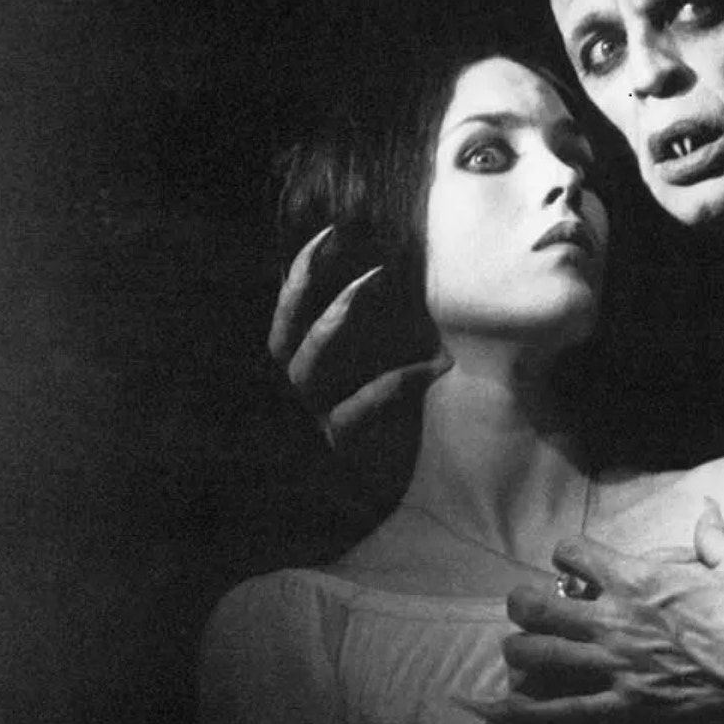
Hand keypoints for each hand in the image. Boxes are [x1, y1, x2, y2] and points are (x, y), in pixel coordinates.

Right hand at [267, 225, 450, 454]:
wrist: (403, 492)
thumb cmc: (401, 418)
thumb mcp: (392, 363)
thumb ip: (385, 326)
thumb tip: (404, 266)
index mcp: (306, 367)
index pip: (289, 312)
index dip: (303, 271)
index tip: (331, 231)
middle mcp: (302, 392)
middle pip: (284, 334)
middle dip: (308, 285)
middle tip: (347, 248)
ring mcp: (316, 419)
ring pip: (307, 365)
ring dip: (339, 317)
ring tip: (379, 280)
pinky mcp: (344, 449)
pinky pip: (358, 408)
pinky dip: (398, 381)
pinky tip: (439, 364)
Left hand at [483, 502, 723, 723]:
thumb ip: (712, 536)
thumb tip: (707, 507)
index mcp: (637, 579)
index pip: (574, 553)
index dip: (567, 554)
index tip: (572, 563)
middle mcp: (614, 620)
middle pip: (538, 607)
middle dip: (523, 604)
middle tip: (523, 608)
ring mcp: (615, 665)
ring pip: (540, 656)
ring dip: (520, 652)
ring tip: (516, 652)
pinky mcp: (625, 707)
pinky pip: (565, 712)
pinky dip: (530, 712)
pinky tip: (503, 710)